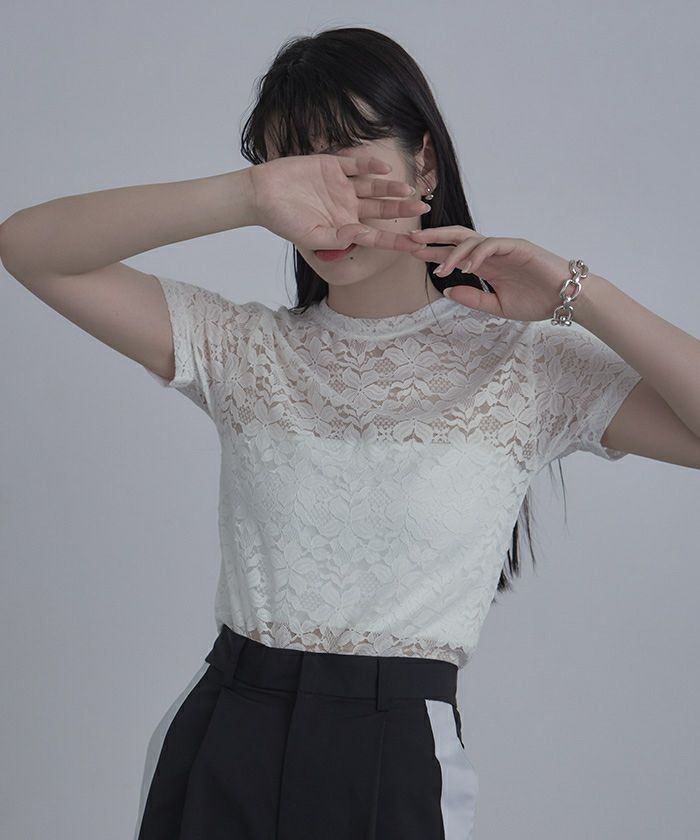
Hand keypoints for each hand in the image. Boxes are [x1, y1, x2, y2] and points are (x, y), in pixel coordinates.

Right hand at [248, 154, 431, 252]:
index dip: (396, 240)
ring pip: (374, 187)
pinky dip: (370, 164)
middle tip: (424, 209)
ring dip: (391, 188)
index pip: (376, 236)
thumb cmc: (283, 221)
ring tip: (409, 190)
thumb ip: (340, 238)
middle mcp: (347, 207)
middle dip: (402, 210)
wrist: (262, 193)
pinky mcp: (333, 165)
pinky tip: (385, 167)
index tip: (416, 245)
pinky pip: (357, 164)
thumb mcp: (312, 236)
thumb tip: (365, 235)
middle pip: (381, 209)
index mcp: (344, 227)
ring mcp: (342, 186)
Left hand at [408, 225, 573, 321]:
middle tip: (411, 241)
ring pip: (472, 241)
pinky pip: (492, 245)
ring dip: (453, 253)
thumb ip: (474, 299)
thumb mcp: (497, 307)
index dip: (434, 252)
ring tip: (440, 268)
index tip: (412, 253)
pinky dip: (477, 255)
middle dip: (434, 238)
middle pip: (458, 238)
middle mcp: (491, 254)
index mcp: (486, 266)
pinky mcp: (517, 246)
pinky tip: (466, 268)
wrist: (565, 300)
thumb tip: (448, 292)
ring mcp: (504, 248)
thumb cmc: (536, 302)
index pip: (455, 254)